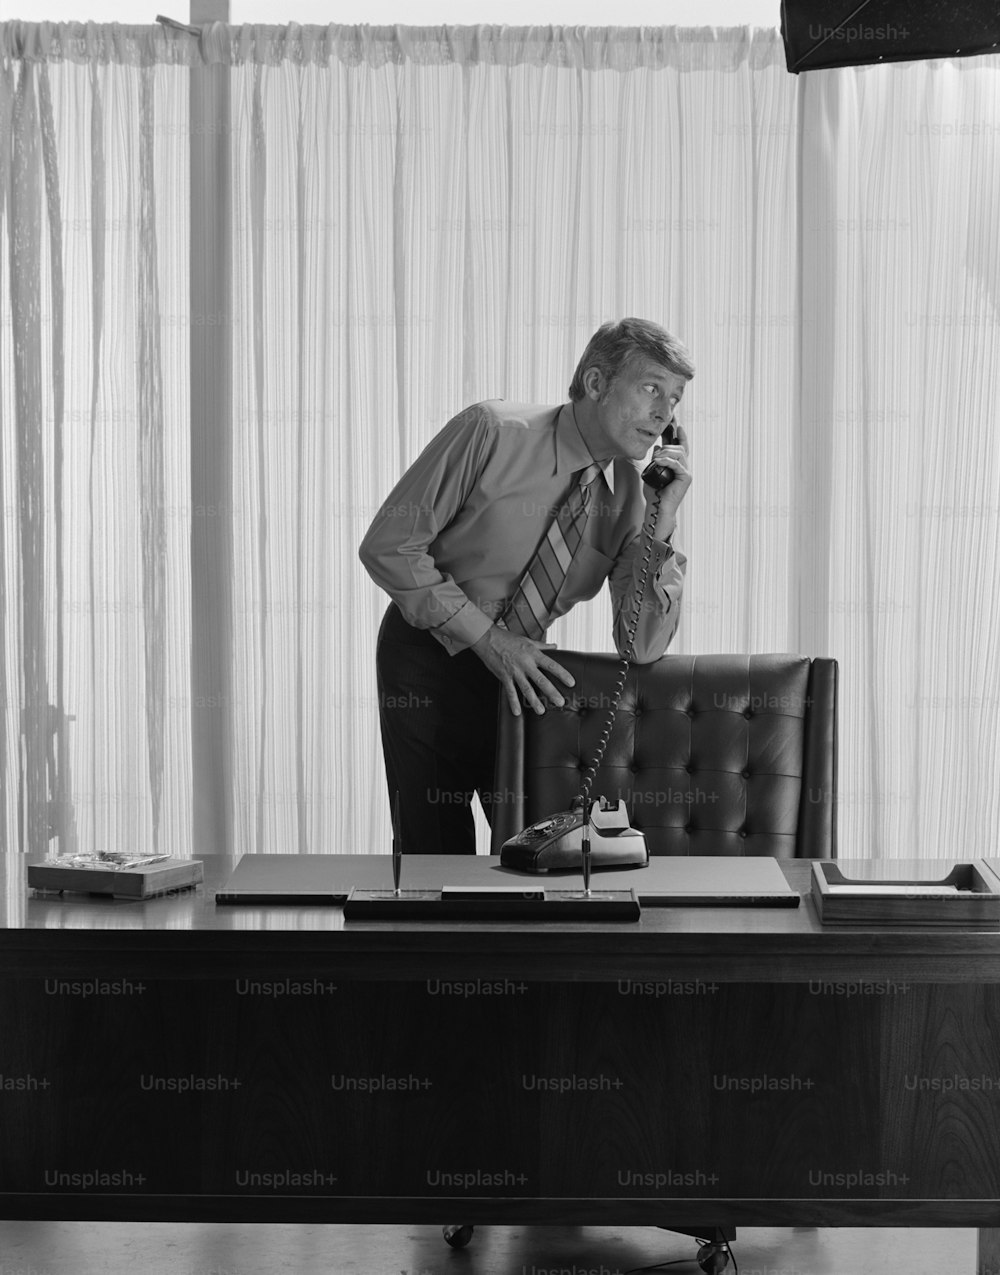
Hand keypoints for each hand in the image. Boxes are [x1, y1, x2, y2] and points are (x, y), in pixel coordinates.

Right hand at [471, 625, 575, 717]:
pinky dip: (513, 702)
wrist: (487, 639)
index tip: (571, 683)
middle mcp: (525, 663)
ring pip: (526, 688)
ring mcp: (514, 671)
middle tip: (560, 702)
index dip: (562, 674)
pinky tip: (517, 712)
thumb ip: (542, 646)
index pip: (551, 665)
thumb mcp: (527, 640)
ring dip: (534, 701)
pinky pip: (510, 691)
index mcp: (533, 654)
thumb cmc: (508, 639)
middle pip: (541, 680)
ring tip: (542, 711)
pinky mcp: (504, 676)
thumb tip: (555, 646)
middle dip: (551, 692)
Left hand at [643, 421, 691, 540]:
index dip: (681, 436)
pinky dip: (667, 460)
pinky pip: (678, 464)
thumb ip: (655, 460)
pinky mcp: (686, 478)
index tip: (678, 426)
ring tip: (656, 459)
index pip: (681, 447)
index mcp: (676, 466)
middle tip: (656, 454)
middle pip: (679, 448)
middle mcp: (683, 468)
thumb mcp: (651, 472)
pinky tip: (659, 461)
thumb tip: (656, 447)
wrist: (656, 508)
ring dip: (666, 453)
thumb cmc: (654, 493)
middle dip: (667, 446)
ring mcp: (685, 473)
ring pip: (679, 453)